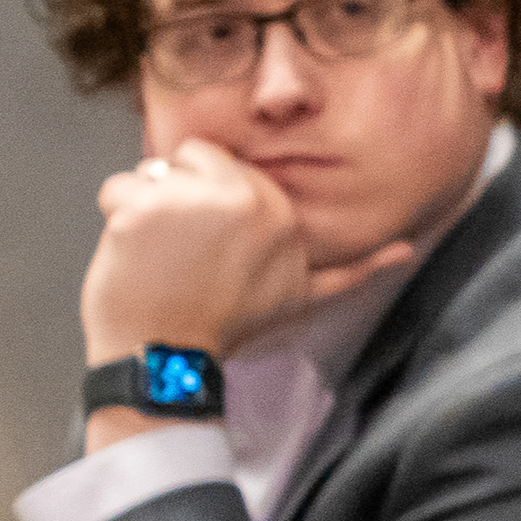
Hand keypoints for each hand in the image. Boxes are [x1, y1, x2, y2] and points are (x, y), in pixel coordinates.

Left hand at [79, 137, 412, 363]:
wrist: (169, 360)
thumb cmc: (228, 327)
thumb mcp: (301, 297)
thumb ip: (354, 271)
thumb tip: (407, 251)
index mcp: (279, 208)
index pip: (223, 165)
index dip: (209, 207)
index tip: (213, 253)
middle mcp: (242, 195)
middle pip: (186, 161)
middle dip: (176, 201)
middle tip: (185, 257)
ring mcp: (191, 199)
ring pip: (148, 174)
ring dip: (141, 213)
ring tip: (160, 259)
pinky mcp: (143, 208)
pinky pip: (114, 189)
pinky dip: (113, 222)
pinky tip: (134, 258)